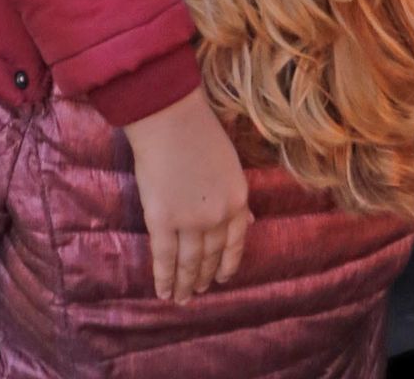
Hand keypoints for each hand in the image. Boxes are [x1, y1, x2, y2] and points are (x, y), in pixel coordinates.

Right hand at [124, 88, 250, 303]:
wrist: (170, 117)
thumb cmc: (199, 130)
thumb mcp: (230, 163)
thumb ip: (236, 194)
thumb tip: (250, 219)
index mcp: (237, 199)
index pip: (235, 242)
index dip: (228, 264)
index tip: (223, 279)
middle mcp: (218, 216)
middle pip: (211, 255)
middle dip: (205, 275)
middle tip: (199, 291)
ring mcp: (190, 221)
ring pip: (189, 262)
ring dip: (185, 283)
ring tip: (181, 297)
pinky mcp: (162, 221)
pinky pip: (164, 257)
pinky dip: (164, 277)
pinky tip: (163, 291)